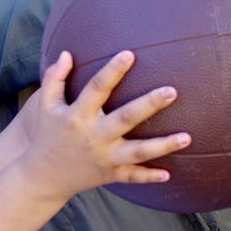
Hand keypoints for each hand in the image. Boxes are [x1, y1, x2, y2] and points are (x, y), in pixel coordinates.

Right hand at [15, 50, 189, 200]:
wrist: (42, 176)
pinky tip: (170, 173)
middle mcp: (93, 136)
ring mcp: (104, 157)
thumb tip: (67, 53)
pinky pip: (132, 177)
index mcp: (77, 115)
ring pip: (137, 151)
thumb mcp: (44, 105)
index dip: (112, 71)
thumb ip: (54, 78)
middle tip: (171, 91)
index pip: (96, 88)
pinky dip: (149, 176)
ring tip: (187, 137)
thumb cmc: (46, 135)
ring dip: (163, 145)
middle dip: (148, 105)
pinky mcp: (109, 175)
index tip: (130, 54)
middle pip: (125, 118)